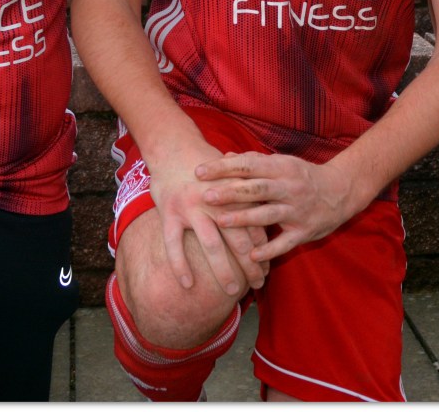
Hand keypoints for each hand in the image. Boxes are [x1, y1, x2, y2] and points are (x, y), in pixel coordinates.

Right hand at [149, 138, 269, 295]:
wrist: (173, 146)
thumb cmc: (205, 165)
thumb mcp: (231, 175)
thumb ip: (248, 195)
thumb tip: (268, 217)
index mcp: (233, 192)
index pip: (254, 225)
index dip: (263, 249)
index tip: (268, 268)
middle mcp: (215, 201)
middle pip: (237, 239)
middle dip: (250, 265)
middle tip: (259, 285)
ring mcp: (191, 207)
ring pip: (211, 245)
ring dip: (223, 270)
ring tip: (232, 291)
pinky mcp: (169, 212)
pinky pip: (174, 244)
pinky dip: (180, 265)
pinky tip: (188, 284)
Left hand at [196, 151, 350, 261]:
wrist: (341, 191)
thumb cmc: (303, 175)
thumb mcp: (282, 163)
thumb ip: (254, 161)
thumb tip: (225, 157)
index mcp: (281, 167)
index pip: (247, 166)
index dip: (223, 168)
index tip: (199, 171)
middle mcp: (289, 187)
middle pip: (255, 189)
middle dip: (229, 192)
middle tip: (205, 196)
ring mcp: (297, 210)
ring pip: (267, 214)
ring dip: (243, 218)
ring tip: (220, 222)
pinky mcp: (305, 231)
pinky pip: (285, 242)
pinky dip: (269, 249)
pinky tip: (252, 256)